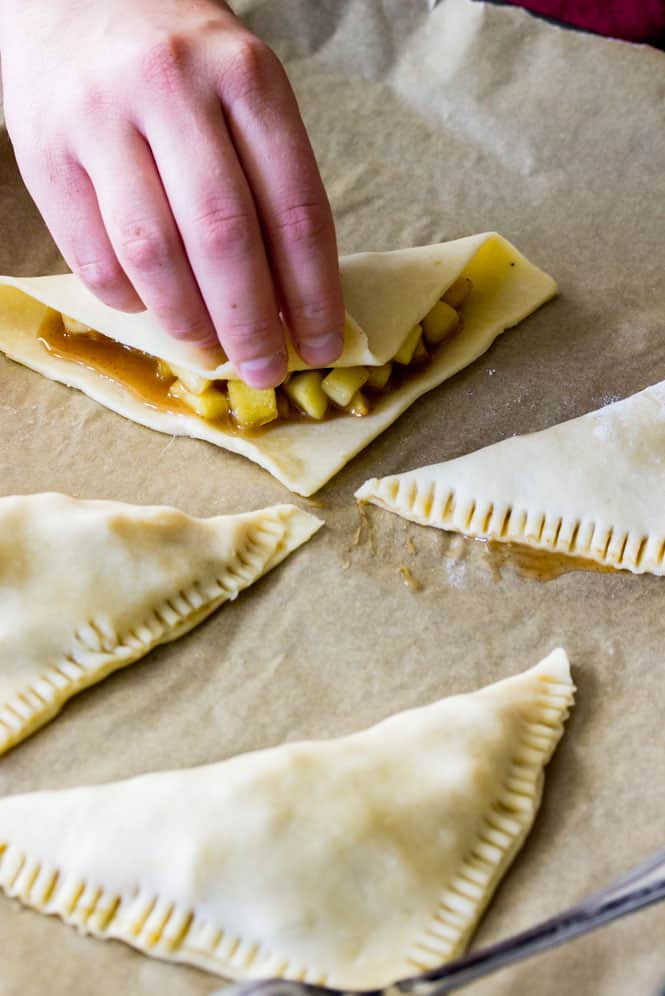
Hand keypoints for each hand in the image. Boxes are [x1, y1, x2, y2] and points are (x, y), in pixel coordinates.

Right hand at [0, 0, 344, 386]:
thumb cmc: (180, 64)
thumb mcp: (244, 92)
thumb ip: (269, 184)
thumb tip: (290, 303)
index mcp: (246, 76)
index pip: (295, 210)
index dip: (314, 294)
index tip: (322, 347)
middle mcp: (172, 89)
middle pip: (224, 237)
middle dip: (251, 323)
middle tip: (265, 371)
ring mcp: (99, 119)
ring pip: (154, 253)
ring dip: (189, 320)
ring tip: (211, 347)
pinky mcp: (44, 153)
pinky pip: (94, 256)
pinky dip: (132, 300)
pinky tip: (154, 306)